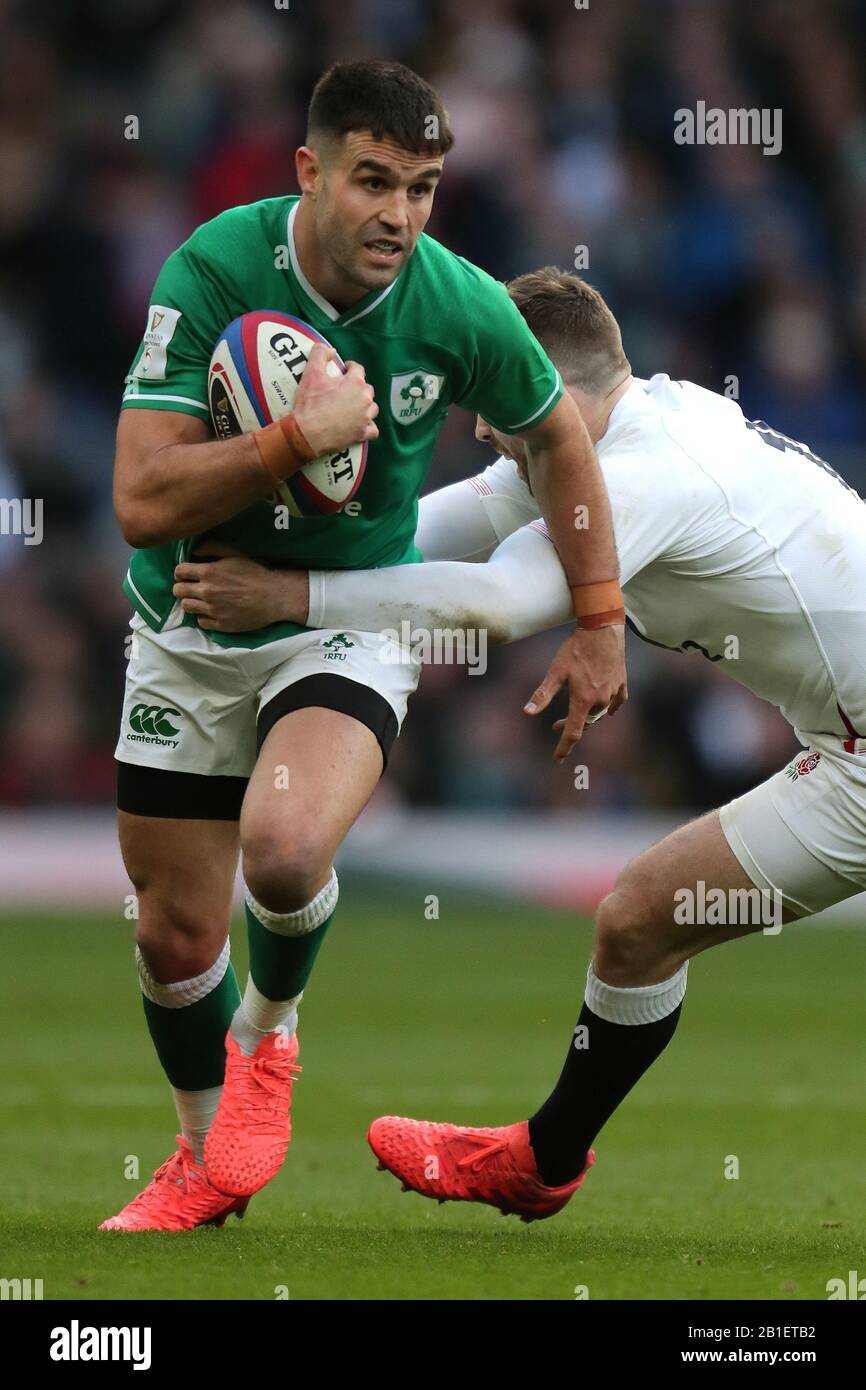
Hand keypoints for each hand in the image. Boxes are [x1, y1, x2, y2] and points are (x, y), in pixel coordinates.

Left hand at [173, 542, 309, 630]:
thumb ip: (212, 548)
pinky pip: (201, 621)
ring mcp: (212, 609)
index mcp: (208, 572)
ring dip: (191, 602)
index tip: (188, 574)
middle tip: (192, 587)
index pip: (179, 571)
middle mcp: (206, 591)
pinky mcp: (220, 624)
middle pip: (178, 590)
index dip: (181, 572)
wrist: (274, 596)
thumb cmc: (256, 573)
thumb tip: (193, 550)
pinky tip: (213, 611)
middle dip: (183, 587)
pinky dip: (204, 616)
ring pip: (186, 607)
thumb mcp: (235, 554)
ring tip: (201, 600)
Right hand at [291, 343, 378, 455]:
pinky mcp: (363, 434)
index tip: (345, 369)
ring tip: (353, 407)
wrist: (307, 433)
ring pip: (372, 408)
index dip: (351, 367)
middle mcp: (365, 399)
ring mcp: (365, 417)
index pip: (358, 369)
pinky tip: (360, 425)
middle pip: (367, 389)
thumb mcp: (311, 373)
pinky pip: (373, 429)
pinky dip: (368, 427)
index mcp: (355, 382)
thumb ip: (320, 354)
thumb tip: (330, 348)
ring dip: (365, 406)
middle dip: (358, 388)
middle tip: (345, 390)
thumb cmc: (311, 403)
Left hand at [523, 623, 627, 761]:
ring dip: (587, 716)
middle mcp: (600, 701)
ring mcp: (613, 693)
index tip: (558, 759)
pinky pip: (616, 702)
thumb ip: (542, 694)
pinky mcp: (622, 684)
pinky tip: (606, 708)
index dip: (564, 748)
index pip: (572, 732)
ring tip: (576, 712)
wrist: (603, 630)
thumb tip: (526, 712)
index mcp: (583, 700)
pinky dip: (609, 707)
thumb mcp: (555, 671)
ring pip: (600, 713)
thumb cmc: (576, 649)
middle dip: (570, 726)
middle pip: (585, 722)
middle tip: (555, 726)